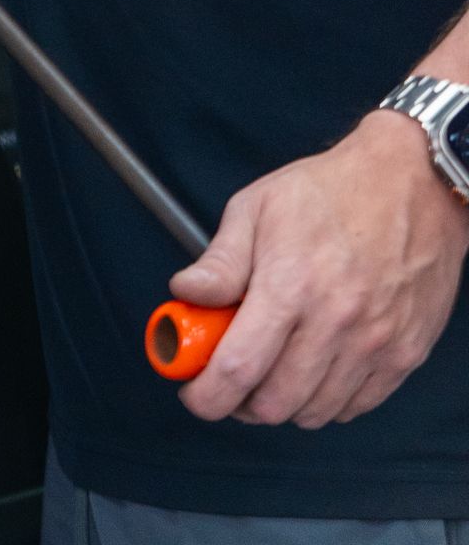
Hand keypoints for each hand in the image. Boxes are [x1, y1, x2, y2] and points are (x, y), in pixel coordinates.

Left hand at [170, 110, 468, 429]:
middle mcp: (335, 322)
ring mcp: (374, 344)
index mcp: (290, 284)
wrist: (410, 183)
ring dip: (283, 404)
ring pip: (315, 412)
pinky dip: (326, 402)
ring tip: (271, 369)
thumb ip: (220, 261)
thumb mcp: (257, 208)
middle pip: (275, 403)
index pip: (239, 367)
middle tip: (230, 379)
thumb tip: (185, 294)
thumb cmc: (331, 191)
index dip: (208, 395)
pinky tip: (313, 369)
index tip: (194, 393)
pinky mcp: (404, 355)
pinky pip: (354, 406)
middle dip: (240, 403)